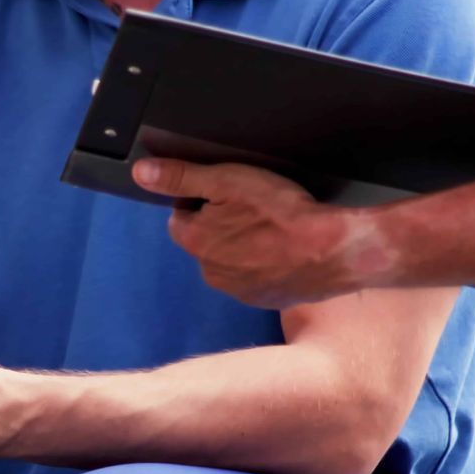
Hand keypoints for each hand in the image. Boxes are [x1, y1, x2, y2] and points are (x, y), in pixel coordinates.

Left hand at [133, 159, 376, 308]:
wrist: (334, 250)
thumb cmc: (280, 211)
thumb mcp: (227, 180)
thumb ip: (181, 176)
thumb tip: (140, 173)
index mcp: (196, 243)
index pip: (180, 217)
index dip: (200, 200)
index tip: (228, 193)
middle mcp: (211, 274)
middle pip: (206, 240)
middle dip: (221, 224)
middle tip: (254, 207)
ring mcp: (240, 292)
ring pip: (231, 260)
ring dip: (243, 245)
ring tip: (273, 226)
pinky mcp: (268, 301)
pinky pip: (256, 277)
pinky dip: (265, 263)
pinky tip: (286, 248)